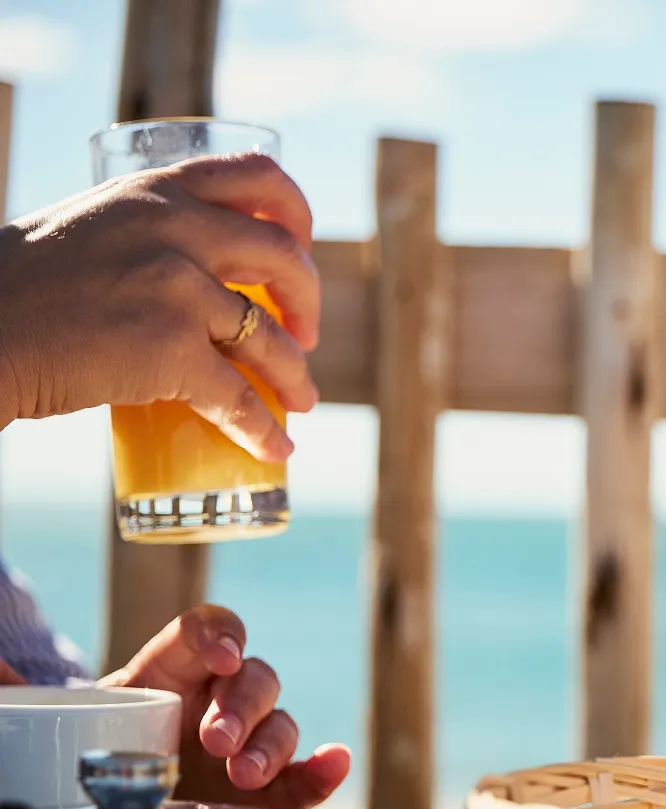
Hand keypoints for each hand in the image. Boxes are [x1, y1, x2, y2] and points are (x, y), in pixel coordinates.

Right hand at [0, 153, 319, 460]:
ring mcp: (177, 287)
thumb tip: (183, 269)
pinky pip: (239, 398)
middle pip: (283, 257)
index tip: (300, 249)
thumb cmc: (12, 290)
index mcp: (153, 191)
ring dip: (295, 376)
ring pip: (270, 338)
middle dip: (308, 300)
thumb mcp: (84, 228)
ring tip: (302, 402)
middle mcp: (174, 228)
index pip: (256, 176)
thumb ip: (138, 234)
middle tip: (306, 334)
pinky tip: (274, 447)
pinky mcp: (170, 349)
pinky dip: (264, 428)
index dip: (296, 215)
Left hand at [97, 605, 349, 808]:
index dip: (219, 635)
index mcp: (172, 671)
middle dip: (241, 706)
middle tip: (216, 740)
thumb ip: (37, 696)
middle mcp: (218, 700)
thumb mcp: (72, 720)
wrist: (111, 806)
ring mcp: (248, 745)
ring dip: (271, 744)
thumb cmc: (93, 752)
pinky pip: (304, 778)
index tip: (222, 658)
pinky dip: (324, 771)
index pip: (204, 629)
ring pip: (282, 725)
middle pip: (254, 677)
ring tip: (245, 774)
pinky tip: (334, 761)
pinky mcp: (266, 791)